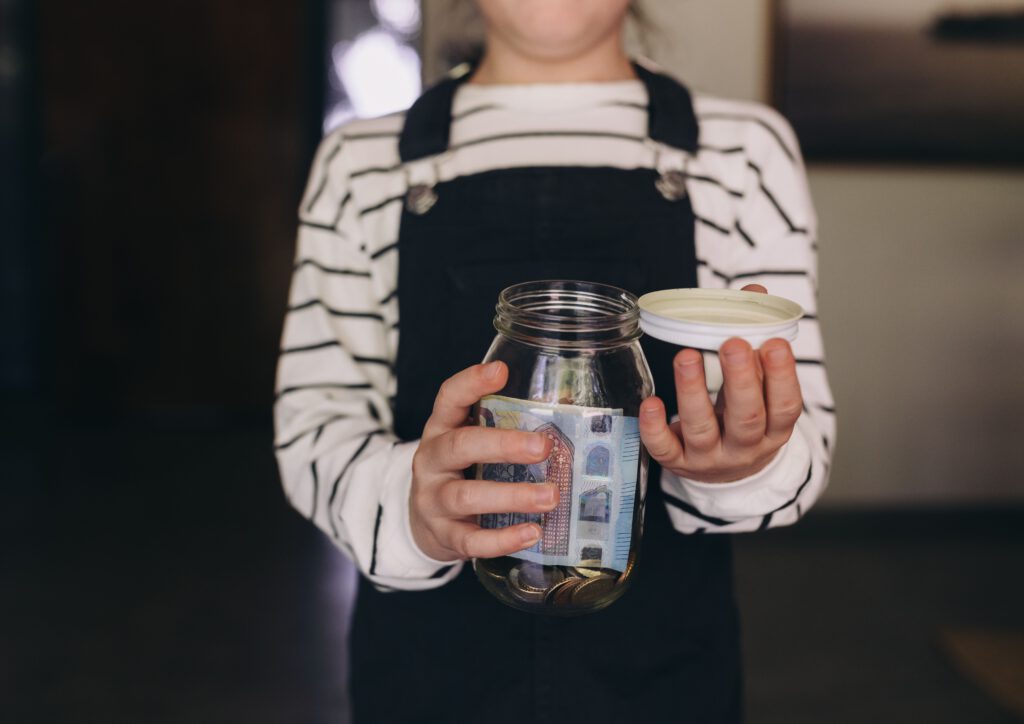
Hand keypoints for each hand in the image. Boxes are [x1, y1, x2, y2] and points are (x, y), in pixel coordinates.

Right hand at [409, 361, 556, 560]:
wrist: (422, 522)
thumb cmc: (461, 473)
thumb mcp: (472, 444)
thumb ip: (505, 427)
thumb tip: (568, 408)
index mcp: (441, 429)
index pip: (449, 398)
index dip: (471, 383)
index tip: (501, 371)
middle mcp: (431, 461)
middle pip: (459, 446)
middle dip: (502, 445)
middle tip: (542, 447)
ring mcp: (433, 500)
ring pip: (466, 496)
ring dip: (511, 496)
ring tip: (550, 496)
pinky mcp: (443, 535)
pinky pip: (471, 540)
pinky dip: (502, 539)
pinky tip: (531, 533)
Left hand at [638, 285, 802, 482]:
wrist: (727, 475)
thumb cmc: (742, 416)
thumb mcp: (758, 388)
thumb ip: (756, 341)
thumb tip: (754, 293)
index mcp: (773, 429)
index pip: (785, 406)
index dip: (781, 376)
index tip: (774, 343)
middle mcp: (745, 447)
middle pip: (746, 418)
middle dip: (740, 380)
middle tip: (733, 344)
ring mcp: (710, 457)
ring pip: (702, 429)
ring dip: (693, 391)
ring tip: (687, 357)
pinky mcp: (677, 462)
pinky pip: (664, 448)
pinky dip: (655, 427)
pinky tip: (651, 402)